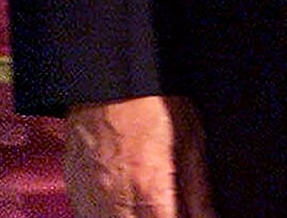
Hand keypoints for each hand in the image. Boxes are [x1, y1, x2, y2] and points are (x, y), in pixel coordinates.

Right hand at [64, 95, 217, 217]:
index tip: (187, 213)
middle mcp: (115, 201)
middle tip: (169, 206)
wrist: (109, 82)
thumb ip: (199, 187)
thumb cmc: (151, 103)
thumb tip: (209, 216)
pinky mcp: (77, 194)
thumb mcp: (190, 138)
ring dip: (136, 217)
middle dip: (159, 217)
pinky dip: (113, 215)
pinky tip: (128, 204)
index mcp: (148, 188)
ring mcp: (90, 200)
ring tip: (151, 204)